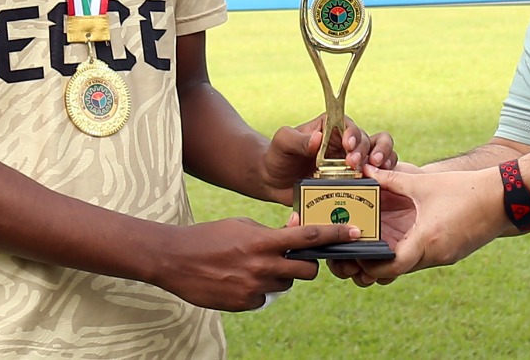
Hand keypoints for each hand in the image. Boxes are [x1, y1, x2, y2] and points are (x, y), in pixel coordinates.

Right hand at [153, 217, 360, 310]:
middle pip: (306, 271)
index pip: (307, 238)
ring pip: (285, 284)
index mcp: (262, 241)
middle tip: (295, 258)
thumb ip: (268, 232)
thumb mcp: (241, 225)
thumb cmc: (209, 236)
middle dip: (306, 265)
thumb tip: (291, 237)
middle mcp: (262, 266)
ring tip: (255, 265)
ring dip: (279, 276)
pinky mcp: (245, 304)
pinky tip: (240, 279)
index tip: (354, 234)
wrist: (175, 260)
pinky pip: (265, 297)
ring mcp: (253, 288)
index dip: (334, 236)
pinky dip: (259, 289)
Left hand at [257, 115, 398, 203]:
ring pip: (381, 154)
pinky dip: (383, 179)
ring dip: (384, 160)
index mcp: (332, 127)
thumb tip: (317, 139)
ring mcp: (353, 162)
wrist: (275, 181)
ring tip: (377, 171)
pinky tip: (380, 186)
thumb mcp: (283, 143)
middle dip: (367, 150)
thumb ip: (297, 140)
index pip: (349, 126)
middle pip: (369, 140)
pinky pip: (377, 177)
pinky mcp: (355, 181)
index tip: (348, 145)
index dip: (353, 134)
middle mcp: (346, 142)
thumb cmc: (278, 156)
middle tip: (355, 164)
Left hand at [331, 164, 504, 287]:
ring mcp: (447, 257)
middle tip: (361, 249)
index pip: (392, 267)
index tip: (358, 255)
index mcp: (427, 240)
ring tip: (378, 242)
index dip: (372, 265)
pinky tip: (403, 237)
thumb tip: (366, 171)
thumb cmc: (465, 189)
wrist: (504, 198)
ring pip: (413, 265)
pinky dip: (412, 252)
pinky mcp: (454, 253)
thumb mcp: (424, 183)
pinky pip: (426, 259)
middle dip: (380, 263)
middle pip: (400, 270)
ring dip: (396, 258)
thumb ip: (393, 179)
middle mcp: (436, 255)